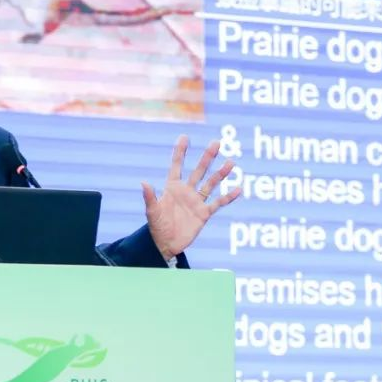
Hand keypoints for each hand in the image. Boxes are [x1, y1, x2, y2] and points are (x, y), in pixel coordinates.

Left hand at [142, 135, 240, 260]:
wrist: (165, 244)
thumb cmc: (156, 226)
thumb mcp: (152, 212)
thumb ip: (150, 197)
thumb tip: (143, 182)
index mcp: (172, 187)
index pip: (177, 165)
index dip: (180, 151)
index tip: (184, 137)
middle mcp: (186, 191)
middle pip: (199, 170)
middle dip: (207, 157)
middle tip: (216, 143)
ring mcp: (196, 201)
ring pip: (211, 184)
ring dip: (221, 173)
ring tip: (231, 162)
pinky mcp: (204, 213)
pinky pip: (218, 203)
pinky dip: (228, 197)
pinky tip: (238, 188)